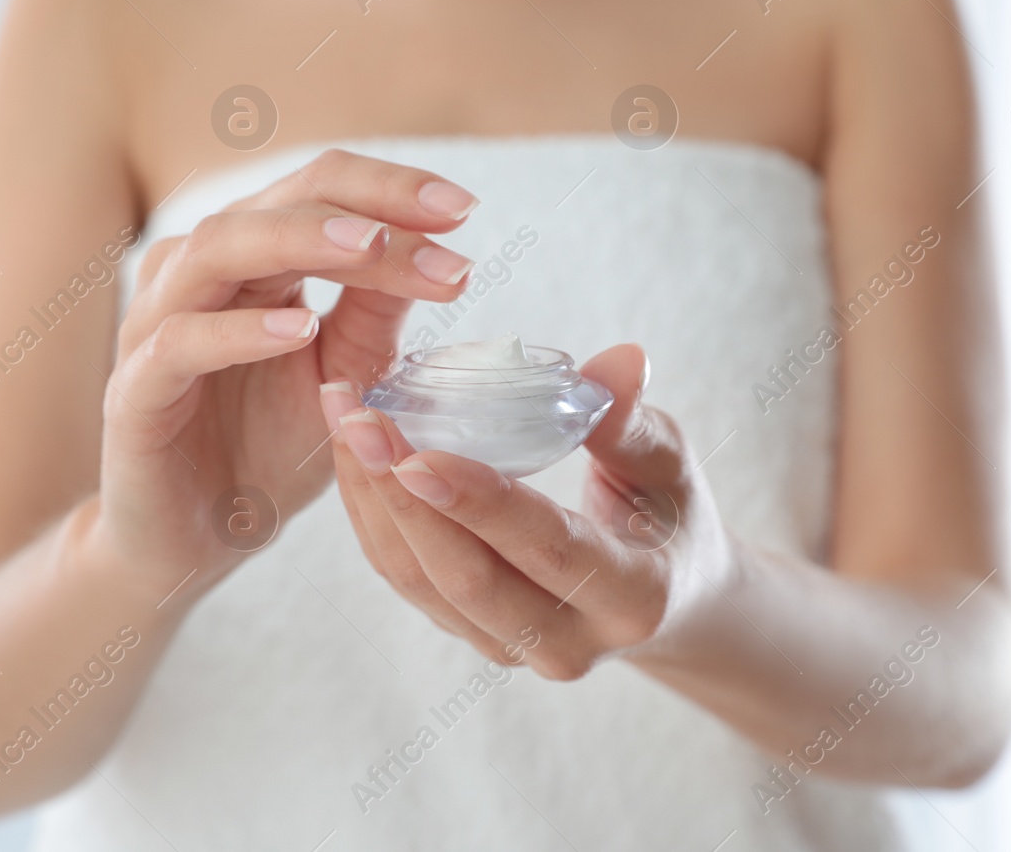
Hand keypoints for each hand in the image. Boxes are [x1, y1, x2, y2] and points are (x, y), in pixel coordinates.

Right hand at [92, 149, 480, 585]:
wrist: (195, 539)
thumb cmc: (266, 445)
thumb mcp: (340, 375)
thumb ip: (374, 313)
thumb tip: (439, 251)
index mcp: (251, 259)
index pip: (319, 190)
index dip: (390, 188)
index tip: (465, 208)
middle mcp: (198, 272)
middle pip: (275, 203)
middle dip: (364, 207)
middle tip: (442, 222)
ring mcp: (156, 324)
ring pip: (217, 249)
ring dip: (301, 241)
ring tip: (371, 246)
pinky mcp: (133, 391)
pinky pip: (179, 343)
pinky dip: (239, 331)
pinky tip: (299, 330)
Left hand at [319, 344, 732, 679]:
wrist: (666, 595)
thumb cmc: (669, 511)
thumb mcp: (668, 464)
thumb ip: (632, 420)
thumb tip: (619, 361)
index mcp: (633, 597)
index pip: (549, 548)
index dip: (481, 504)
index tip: (417, 453)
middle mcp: (568, 642)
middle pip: (466, 577)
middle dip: (400, 496)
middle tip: (355, 417)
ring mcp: (513, 649)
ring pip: (420, 582)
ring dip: (370, 499)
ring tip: (341, 417)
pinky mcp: (472, 635)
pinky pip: (406, 579)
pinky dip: (371, 514)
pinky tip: (351, 450)